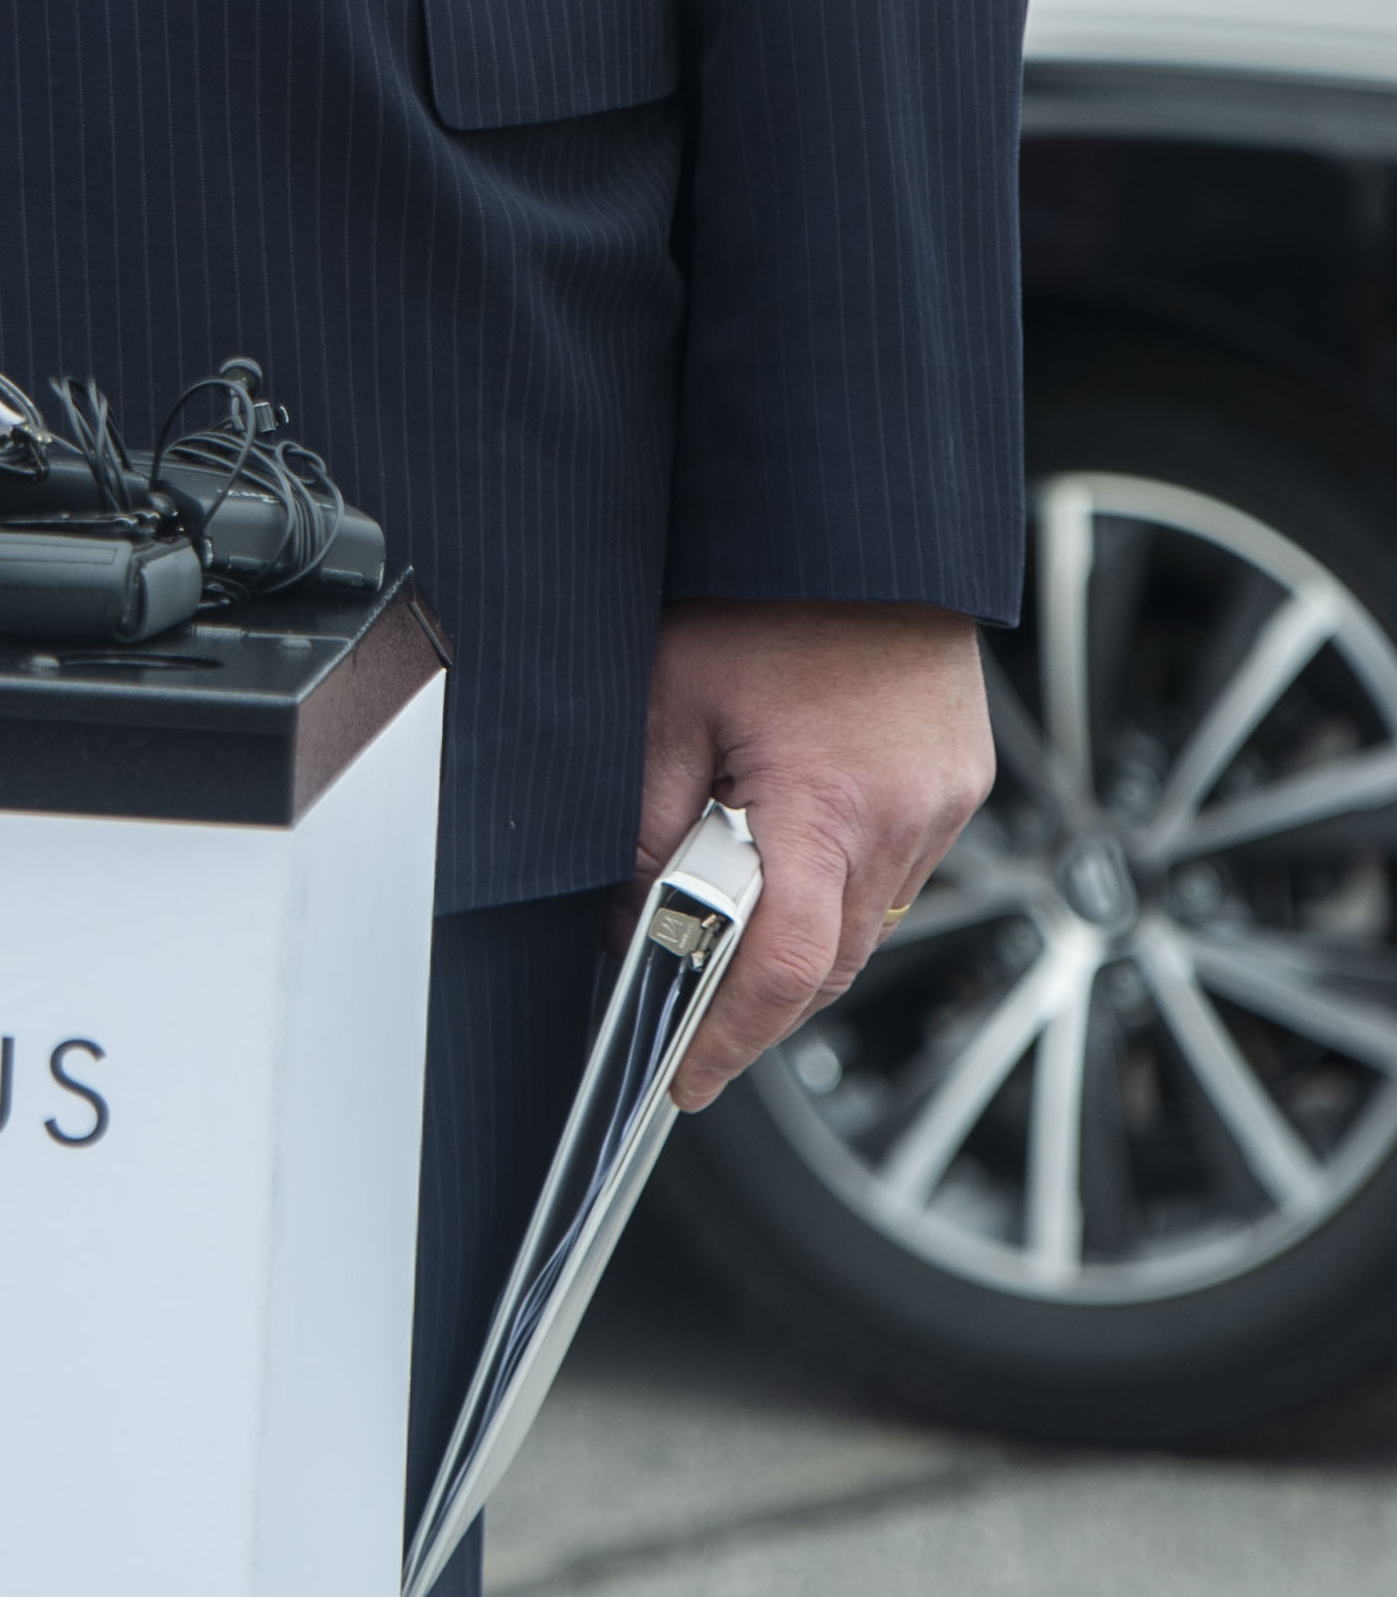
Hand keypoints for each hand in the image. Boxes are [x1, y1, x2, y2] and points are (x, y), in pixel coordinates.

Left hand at [639, 599, 994, 1106]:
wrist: (863, 521)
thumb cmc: (760, 594)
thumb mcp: (669, 698)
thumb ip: (651, 820)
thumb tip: (635, 917)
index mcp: (827, 802)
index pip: (783, 968)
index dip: (728, 1037)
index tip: (687, 1076)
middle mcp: (902, 817)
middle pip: (830, 963)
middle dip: (759, 998)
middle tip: (694, 1009)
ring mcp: (943, 803)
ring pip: (869, 925)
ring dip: (805, 940)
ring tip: (737, 918)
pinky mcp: (961, 782)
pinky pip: (899, 871)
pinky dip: (845, 884)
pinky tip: (797, 853)